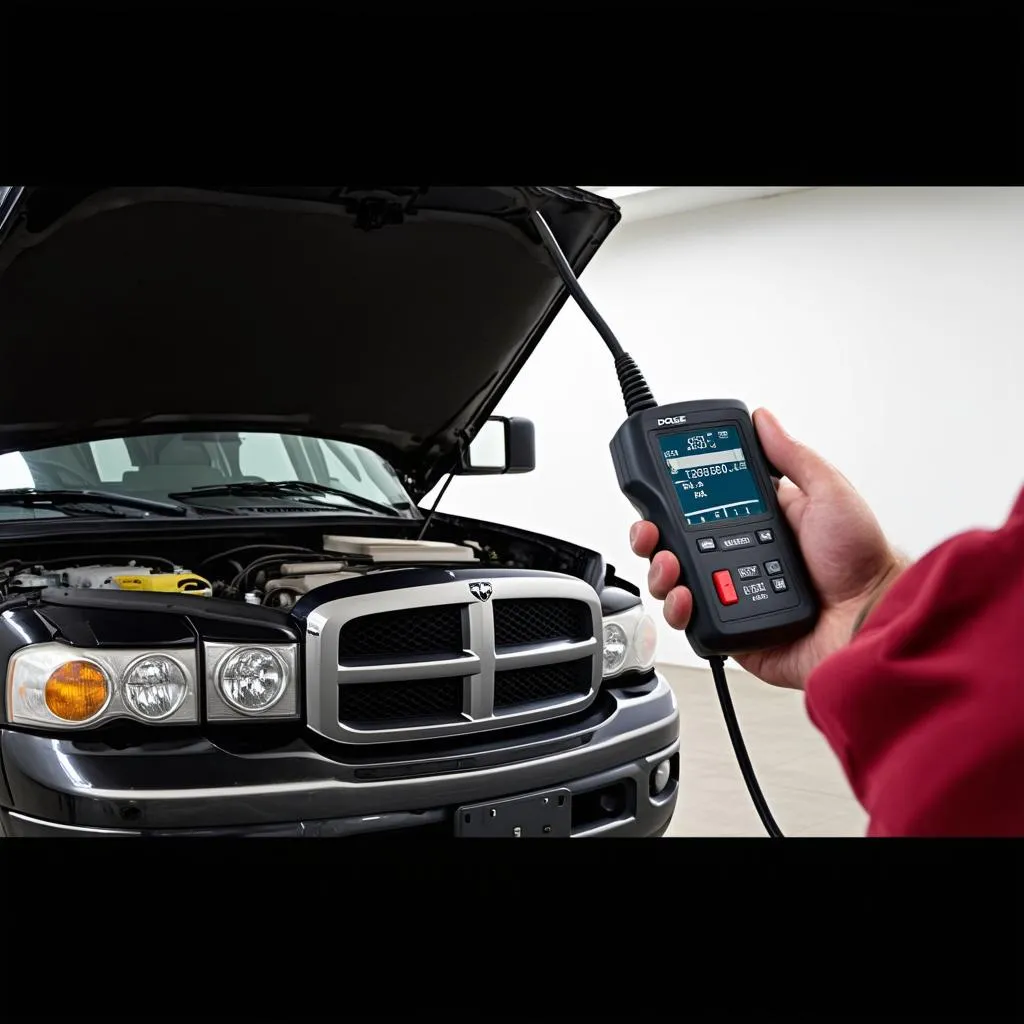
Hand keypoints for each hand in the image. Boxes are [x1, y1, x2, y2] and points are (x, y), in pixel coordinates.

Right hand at [630, 408, 905, 689]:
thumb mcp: (829, 493)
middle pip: (674, 546)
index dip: (672, 500)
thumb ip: (793, 457)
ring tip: (669, 564)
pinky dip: (678, 610)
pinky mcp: (731, 632)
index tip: (657, 490)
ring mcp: (731, 596)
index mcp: (758, 523)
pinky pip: (690, 623)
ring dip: (660, 572)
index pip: (699, 507)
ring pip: (673, 584)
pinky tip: (686, 597)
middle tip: (650, 531)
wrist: (870, 620)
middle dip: (651, 536)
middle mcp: (738, 558)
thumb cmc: (862, 561)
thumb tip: (765, 420)